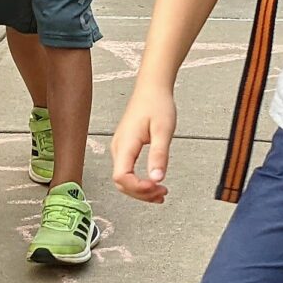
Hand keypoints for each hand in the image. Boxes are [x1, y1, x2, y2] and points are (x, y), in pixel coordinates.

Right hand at [112, 82, 178, 203]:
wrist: (152, 88)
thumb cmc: (157, 104)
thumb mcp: (163, 130)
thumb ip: (159, 155)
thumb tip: (157, 178)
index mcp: (125, 144)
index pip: (122, 177)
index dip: (138, 188)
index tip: (156, 187)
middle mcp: (119, 148)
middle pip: (121, 183)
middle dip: (141, 193)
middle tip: (162, 194)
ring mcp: (121, 148)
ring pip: (124, 179)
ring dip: (141, 190)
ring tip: (160, 192)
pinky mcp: (126, 148)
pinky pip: (128, 171)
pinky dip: (140, 182)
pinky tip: (154, 184)